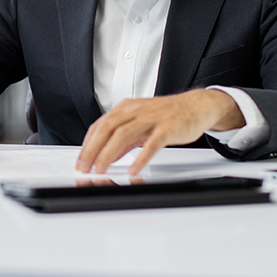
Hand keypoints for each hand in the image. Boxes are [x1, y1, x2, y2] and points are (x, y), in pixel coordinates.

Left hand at [76, 89, 244, 175]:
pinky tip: (133, 169)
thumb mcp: (140, 124)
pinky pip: (151, 144)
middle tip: (85, 168)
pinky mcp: (167, 128)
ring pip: (124, 135)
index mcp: (126, 109)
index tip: (80, 161)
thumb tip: (107, 156)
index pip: (100, 126)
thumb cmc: (167, 115)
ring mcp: (151, 119)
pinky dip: (140, 158)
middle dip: (92, 150)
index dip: (87, 144)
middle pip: (107, 129)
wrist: (195, 106)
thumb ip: (124, 140)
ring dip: (109, 154)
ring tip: (101, 170)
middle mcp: (135, 111)